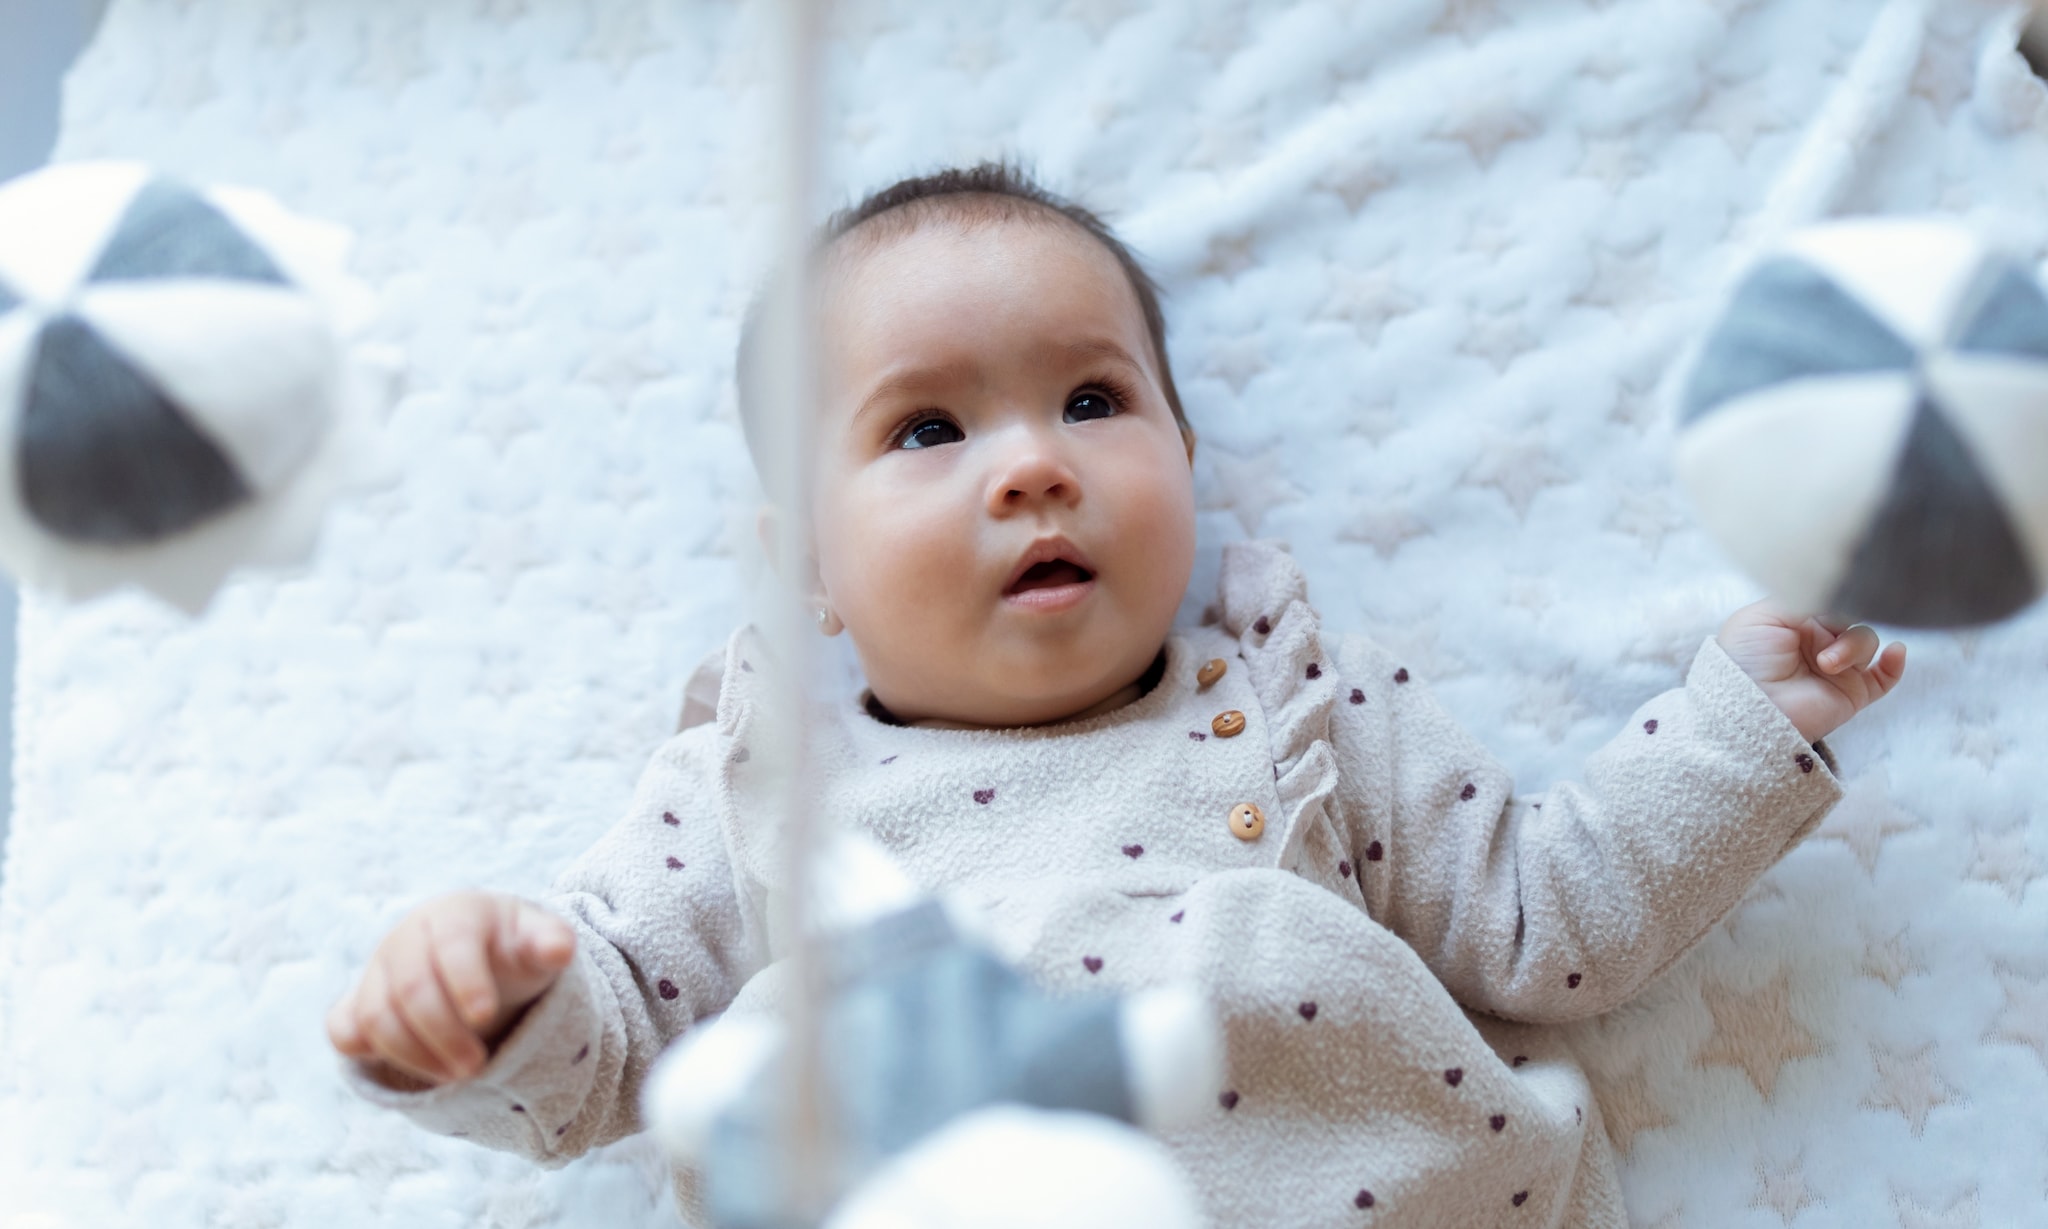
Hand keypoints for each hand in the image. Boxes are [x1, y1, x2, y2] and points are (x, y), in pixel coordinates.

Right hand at [327, 891, 575, 1087]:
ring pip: (376, 1015)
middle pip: (410, 988)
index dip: (465, 982)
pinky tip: (408, 1067)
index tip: (485, 1018)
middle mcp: (407, 938)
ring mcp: (377, 971)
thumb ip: (550, 942)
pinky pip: (342, 1030)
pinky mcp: (358, 1003)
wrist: (480, 956)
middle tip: (476, 1067)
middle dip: (443, 1034)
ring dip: (413, 1055)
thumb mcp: (538, 939)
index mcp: (453, 914)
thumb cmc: (512, 947)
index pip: (451, 945)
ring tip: (458, 1075)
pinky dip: (365, 1050)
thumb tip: (560, 949)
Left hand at [1716, 600, 1906, 743]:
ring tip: (1827, 664)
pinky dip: (1895, 664)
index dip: (1837, 596)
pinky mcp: (1851, 693)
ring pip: (1866, 642)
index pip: (1831, 599)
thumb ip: (1804, 598)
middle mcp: (1817, 642)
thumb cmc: (1745, 658)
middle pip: (1852, 617)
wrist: (1747, 705)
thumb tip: (1836, 591)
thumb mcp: (1764, 615)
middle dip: (1845, 622)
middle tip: (1830, 630)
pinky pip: (1884, 677)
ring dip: (1853, 647)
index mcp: (1796, 620)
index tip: (1839, 593)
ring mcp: (1836, 668)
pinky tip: (1896, 652)